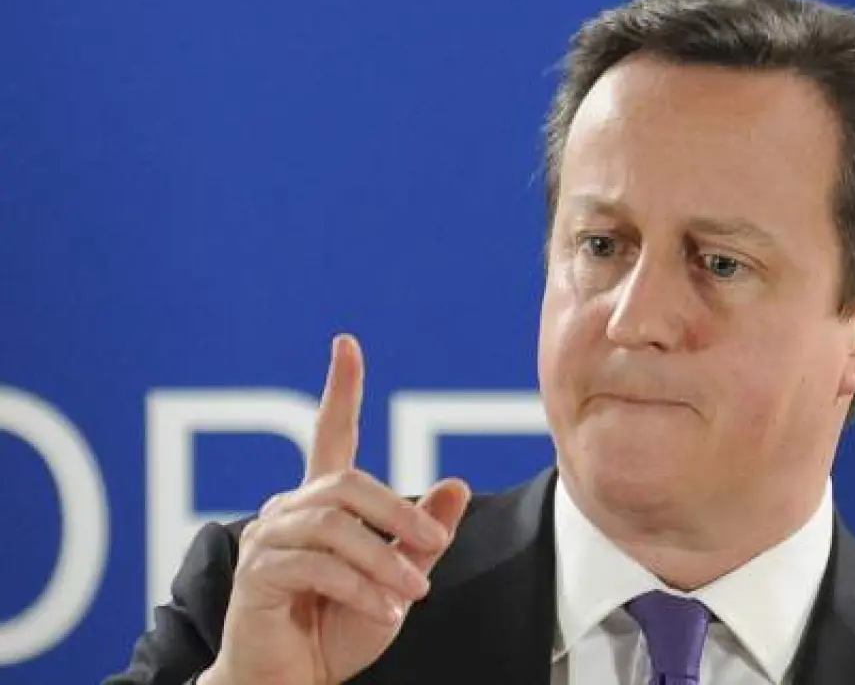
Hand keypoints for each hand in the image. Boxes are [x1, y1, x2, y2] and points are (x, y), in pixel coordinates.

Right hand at [202, 334, 470, 684]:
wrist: (292, 682)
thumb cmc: (339, 631)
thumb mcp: (397, 581)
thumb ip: (421, 537)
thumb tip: (457, 485)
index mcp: (321, 506)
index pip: (329, 434)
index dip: (340, 390)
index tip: (347, 344)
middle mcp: (288, 511)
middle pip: (346, 485)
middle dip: (398, 512)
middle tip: (435, 546)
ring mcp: (267, 540)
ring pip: (334, 526)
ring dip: (382, 559)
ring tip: (413, 595)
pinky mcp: (256, 574)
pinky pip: (316, 566)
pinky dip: (358, 587)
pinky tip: (385, 612)